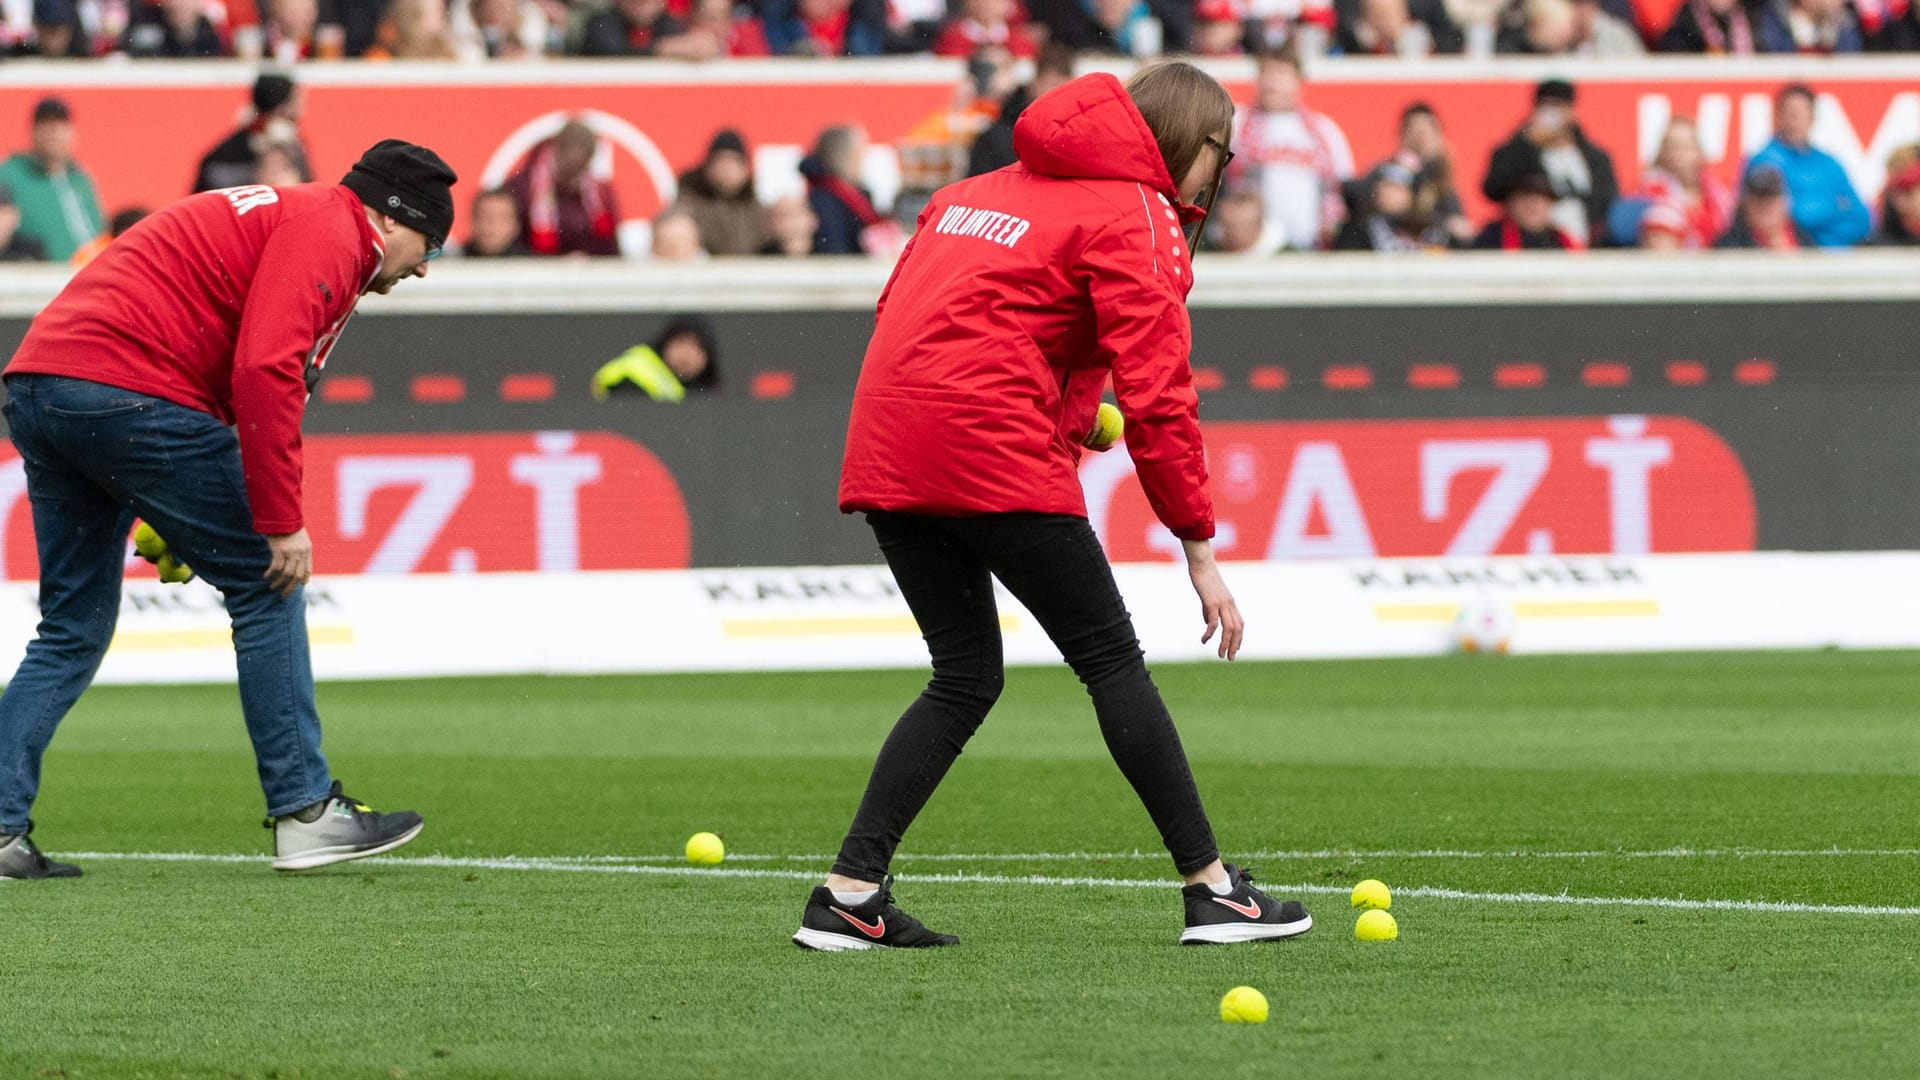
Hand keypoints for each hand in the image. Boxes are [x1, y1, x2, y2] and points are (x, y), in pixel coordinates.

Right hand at [264, 528, 311, 597]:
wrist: (281, 514)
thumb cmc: (287, 524)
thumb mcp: (299, 537)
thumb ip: (299, 550)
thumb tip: (295, 563)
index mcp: (307, 550)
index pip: (307, 569)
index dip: (303, 579)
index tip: (299, 586)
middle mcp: (301, 553)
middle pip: (297, 575)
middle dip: (290, 587)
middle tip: (284, 595)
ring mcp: (290, 552)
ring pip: (287, 574)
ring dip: (279, 583)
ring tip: (273, 588)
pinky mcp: (279, 550)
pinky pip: (275, 567)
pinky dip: (271, 574)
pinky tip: (266, 577)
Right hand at [1183, 539, 1243, 660]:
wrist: (1201, 564)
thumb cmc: (1204, 578)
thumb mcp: (1208, 596)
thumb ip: (1209, 610)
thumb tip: (1208, 623)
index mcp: (1230, 603)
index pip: (1240, 624)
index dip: (1239, 639)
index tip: (1235, 650)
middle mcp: (1229, 605)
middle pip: (1238, 629)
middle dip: (1235, 645)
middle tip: (1230, 658)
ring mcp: (1222, 603)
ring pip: (1229, 628)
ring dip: (1226, 644)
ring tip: (1220, 655)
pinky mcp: (1212, 602)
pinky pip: (1214, 622)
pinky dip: (1210, 633)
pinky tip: (1204, 640)